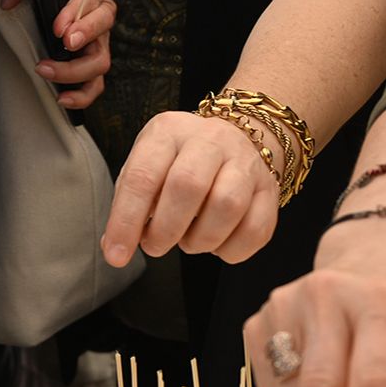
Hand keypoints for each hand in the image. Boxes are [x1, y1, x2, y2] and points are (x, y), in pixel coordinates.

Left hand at [0, 0, 114, 107]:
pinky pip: (95, 81)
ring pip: (101, 58)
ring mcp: (99, 36)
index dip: (77, 12)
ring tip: (46, 71)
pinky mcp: (91, 58)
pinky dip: (83, 93)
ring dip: (76, 69)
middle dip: (86, 35)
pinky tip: (63, 98)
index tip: (59, 27)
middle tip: (63, 45)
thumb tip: (8, 3)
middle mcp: (101, 7)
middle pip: (105, 24)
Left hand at [100, 111, 282, 266]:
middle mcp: (210, 140)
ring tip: (189, 241)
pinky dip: (231, 249)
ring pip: (227, 207)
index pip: (143, 176)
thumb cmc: (181, 160)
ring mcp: (246, 162)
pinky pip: (256, 229)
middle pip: (188, 186)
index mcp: (169, 132)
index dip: (126, 221)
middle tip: (155, 246)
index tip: (116, 254)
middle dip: (166, 229)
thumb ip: (129, 202)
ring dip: (200, 239)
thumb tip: (115, 246)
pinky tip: (217, 244)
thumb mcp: (148, 165)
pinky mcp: (270, 189)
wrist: (239, 138)